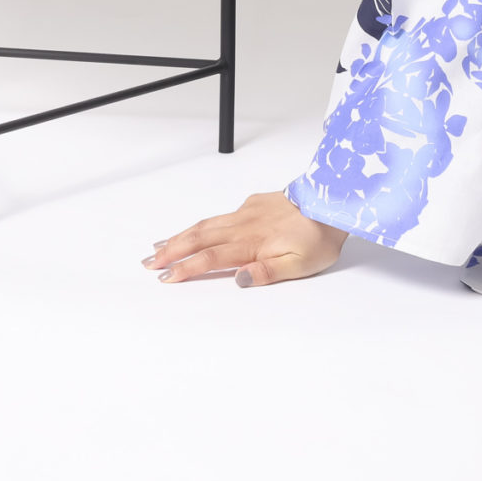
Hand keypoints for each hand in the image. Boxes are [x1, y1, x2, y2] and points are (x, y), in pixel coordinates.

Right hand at [146, 190, 348, 286]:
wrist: (332, 201)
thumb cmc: (319, 236)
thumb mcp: (300, 264)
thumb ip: (267, 272)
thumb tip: (238, 279)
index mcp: (252, 243)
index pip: (211, 258)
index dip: (186, 268)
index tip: (165, 277)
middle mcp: (244, 225)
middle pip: (199, 237)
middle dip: (171, 250)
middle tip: (148, 262)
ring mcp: (247, 212)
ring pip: (206, 224)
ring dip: (180, 236)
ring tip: (160, 245)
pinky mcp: (253, 203)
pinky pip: (220, 216)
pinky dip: (201, 224)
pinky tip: (195, 229)